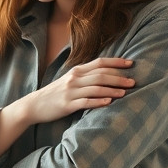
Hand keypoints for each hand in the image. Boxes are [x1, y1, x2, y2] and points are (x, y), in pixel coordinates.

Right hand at [16, 57, 133, 124]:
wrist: (33, 105)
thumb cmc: (55, 94)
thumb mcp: (69, 81)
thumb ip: (85, 76)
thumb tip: (106, 75)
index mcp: (76, 71)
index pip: (99, 63)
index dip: (116, 62)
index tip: (131, 63)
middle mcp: (74, 79)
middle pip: (100, 75)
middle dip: (119, 77)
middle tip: (133, 82)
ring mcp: (70, 92)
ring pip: (95, 88)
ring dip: (112, 90)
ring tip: (125, 93)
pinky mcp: (67, 105)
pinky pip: (85, 102)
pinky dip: (98, 101)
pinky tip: (109, 102)